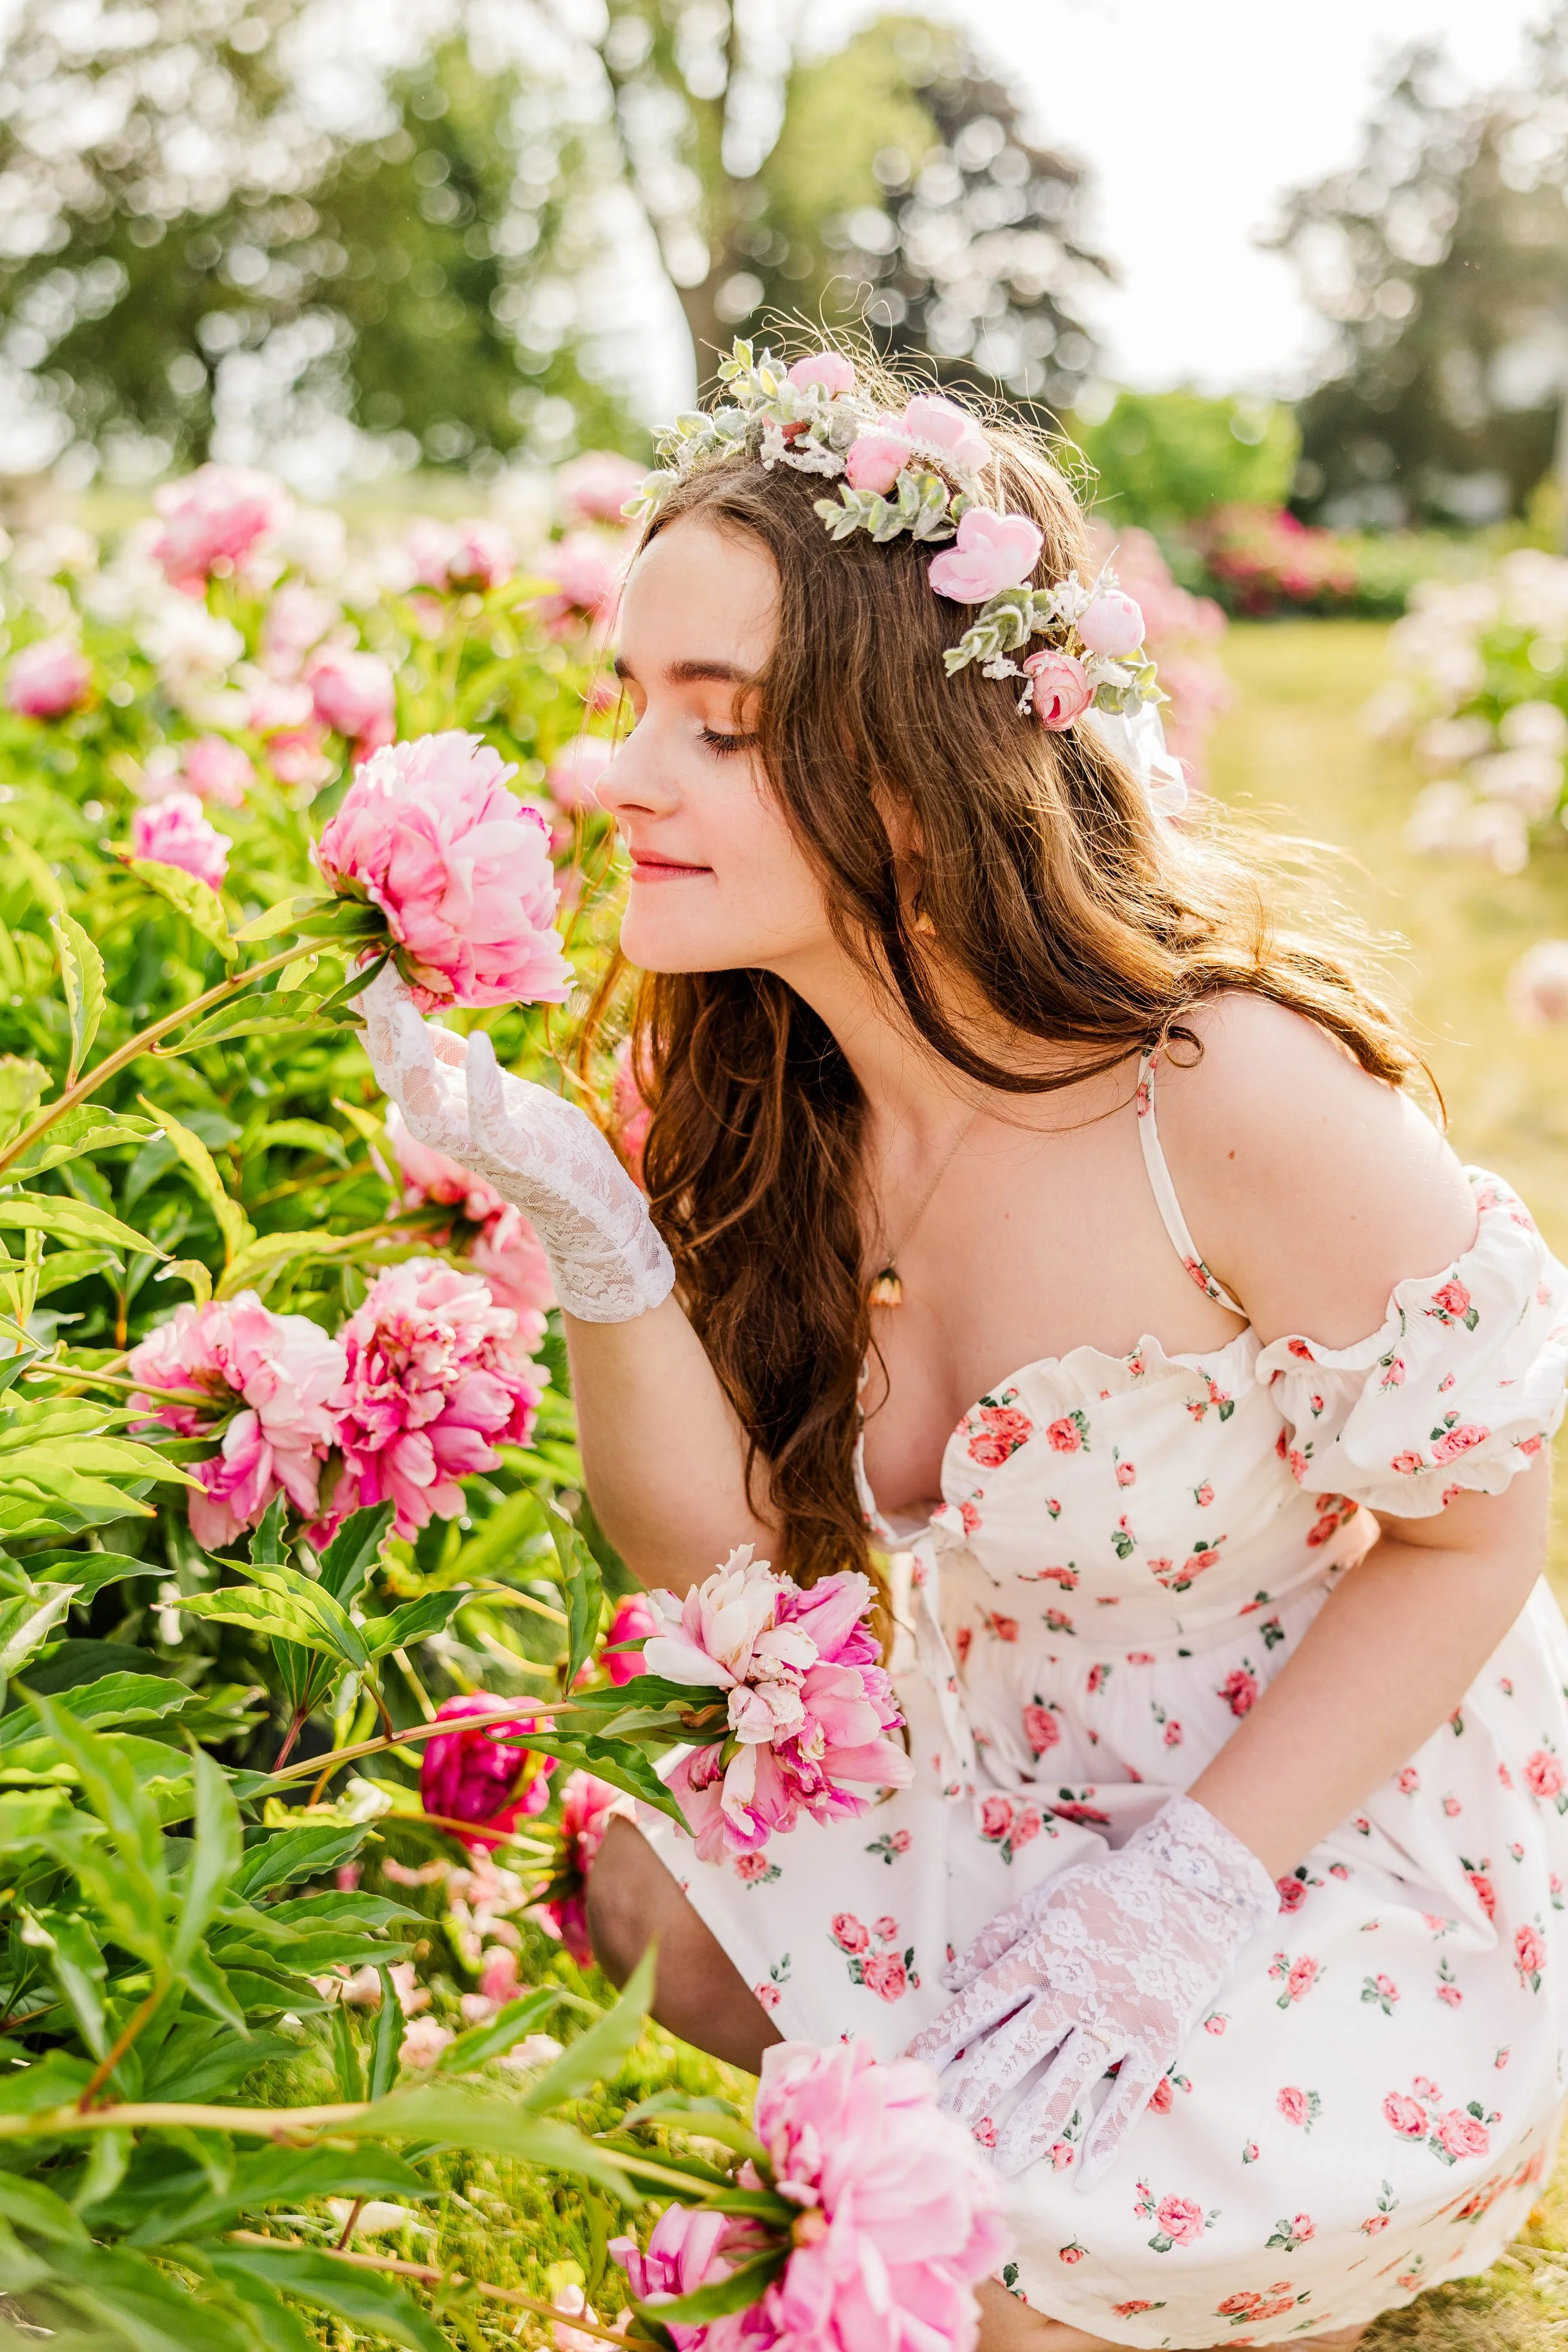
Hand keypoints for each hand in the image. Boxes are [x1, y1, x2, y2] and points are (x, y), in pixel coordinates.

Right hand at [357, 965, 674, 1324]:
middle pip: (392, 1074)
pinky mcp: (512, 1156)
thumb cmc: (542, 1140)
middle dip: (379, 1023)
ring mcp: (474, 1144)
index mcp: (439, 1104)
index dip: (372, 1010)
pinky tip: (481, 1041)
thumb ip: (450, 1060)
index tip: (362, 956)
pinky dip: (480, 1083)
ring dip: (409, 1056)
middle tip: (369, 966)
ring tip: (402, 1007)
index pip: (390, 1054)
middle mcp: (445, 1126)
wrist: (588, 1200)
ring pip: (422, 1103)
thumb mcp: (492, 1088)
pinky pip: (487, 1121)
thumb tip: (407, 1014)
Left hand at [905, 1795, 1275, 2183]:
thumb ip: (998, 1938)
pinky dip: (1108, 2137)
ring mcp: (1119, 2017)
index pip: (983, 2001)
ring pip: (1069, 2080)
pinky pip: (1130, 2095)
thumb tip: (950, 1979)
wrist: (1192, 1887)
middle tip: (945, 2130)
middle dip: (979, 2089)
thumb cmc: (1110, 1893)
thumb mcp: (1047, 1900)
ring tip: (1002, 2162)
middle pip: (1018, 2047)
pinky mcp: (1159, 2038)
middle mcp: (1076, 1989)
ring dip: (1034, 2125)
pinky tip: (1085, 2175)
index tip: (914, 2070)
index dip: (946, 2037)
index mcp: (1044, 1952)